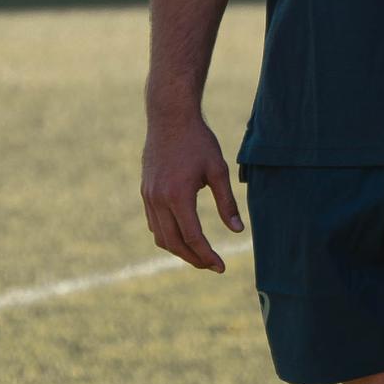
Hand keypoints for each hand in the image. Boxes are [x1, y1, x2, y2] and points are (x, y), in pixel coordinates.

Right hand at [140, 106, 241, 270]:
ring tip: (199, 255)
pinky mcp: (145, 191)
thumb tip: (238, 230)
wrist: (169, 117)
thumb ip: (227, 202)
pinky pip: (154, 223)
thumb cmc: (198, 141)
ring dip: (179, 250)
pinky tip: (183, 236)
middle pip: (174, 243)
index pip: (193, 237)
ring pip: (161, 237)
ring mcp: (149, 196)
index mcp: (178, 196)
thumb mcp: (218, 170)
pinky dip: (168, 236)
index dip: (207, 255)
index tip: (221, 266)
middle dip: (193, 259)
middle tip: (212, 266)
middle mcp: (158, 199)